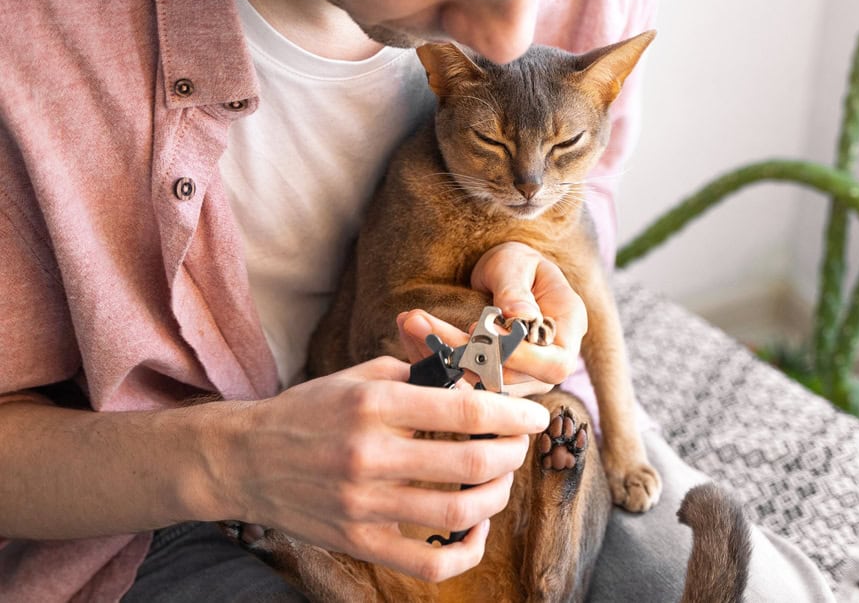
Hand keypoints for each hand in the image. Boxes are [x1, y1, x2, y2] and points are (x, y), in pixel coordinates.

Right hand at [229, 357, 549, 581]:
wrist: (243, 459)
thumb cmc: (308, 411)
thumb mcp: (358, 377)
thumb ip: (416, 376)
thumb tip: (474, 383)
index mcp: (373, 406)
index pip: (463, 409)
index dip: (511, 413)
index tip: (535, 416)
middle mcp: (369, 455)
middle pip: (470, 462)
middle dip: (511, 452)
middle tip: (518, 444)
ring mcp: (363, 505)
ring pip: (458, 512)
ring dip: (497, 495)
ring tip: (501, 478)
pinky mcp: (358, 541)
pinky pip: (429, 562)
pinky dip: (466, 549)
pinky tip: (476, 527)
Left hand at [396, 241, 586, 397]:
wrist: (502, 277)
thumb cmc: (516, 265)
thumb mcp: (516, 264)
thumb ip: (516, 289)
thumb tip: (518, 317)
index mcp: (567, 331)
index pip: (555, 364)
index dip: (521, 357)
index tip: (480, 330)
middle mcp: (546, 363)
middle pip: (511, 378)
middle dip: (463, 353)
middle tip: (422, 322)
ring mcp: (519, 378)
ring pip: (480, 384)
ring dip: (441, 356)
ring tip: (410, 322)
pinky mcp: (489, 383)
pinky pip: (460, 380)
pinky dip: (433, 358)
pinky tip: (410, 332)